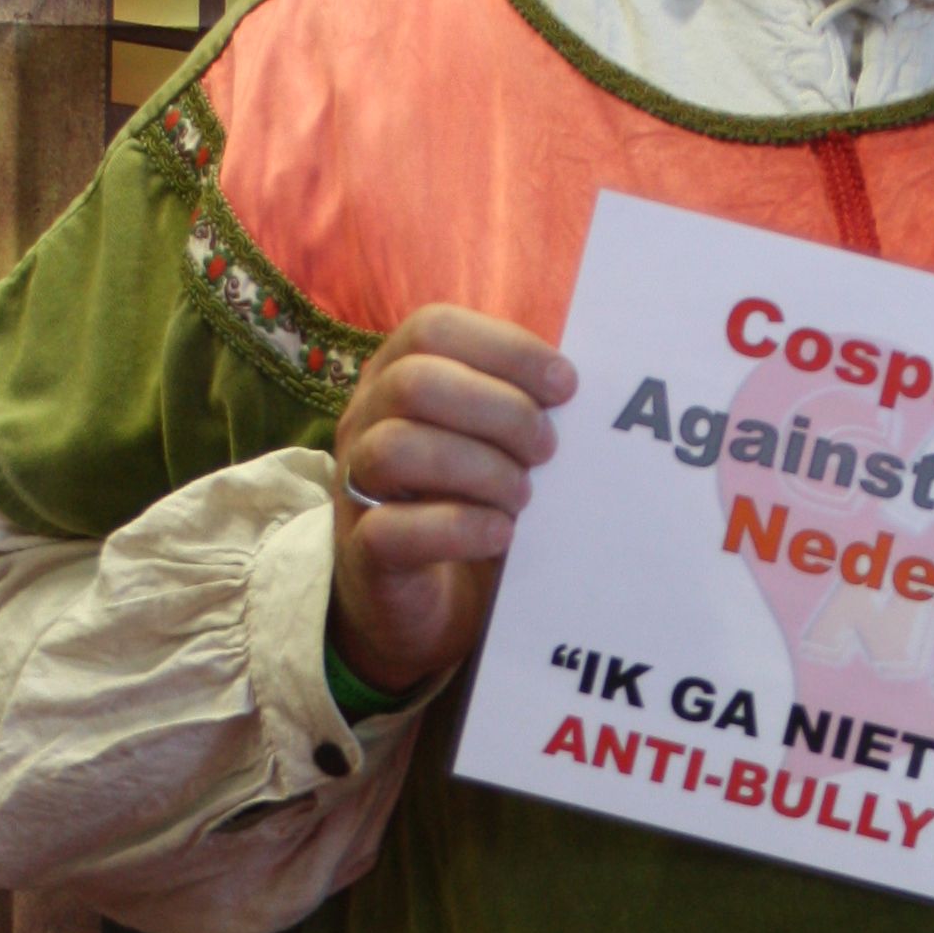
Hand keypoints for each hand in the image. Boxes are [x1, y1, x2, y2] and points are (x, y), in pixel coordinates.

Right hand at [328, 307, 573, 692]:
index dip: (506, 350)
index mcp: (396, 375)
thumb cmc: (468, 501)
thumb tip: (577, 384)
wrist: (426, 603)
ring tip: (523, 497)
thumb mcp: (493, 442)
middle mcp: (365, 421)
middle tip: (547, 451)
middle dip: (501, 412)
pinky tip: (501, 534)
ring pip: (399, 448)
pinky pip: (395, 529)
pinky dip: (460, 528)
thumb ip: (519, 404)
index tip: (566, 387)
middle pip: (416, 382)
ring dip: (481, 469)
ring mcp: (355, 486)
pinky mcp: (362, 553)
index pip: (435, 329)